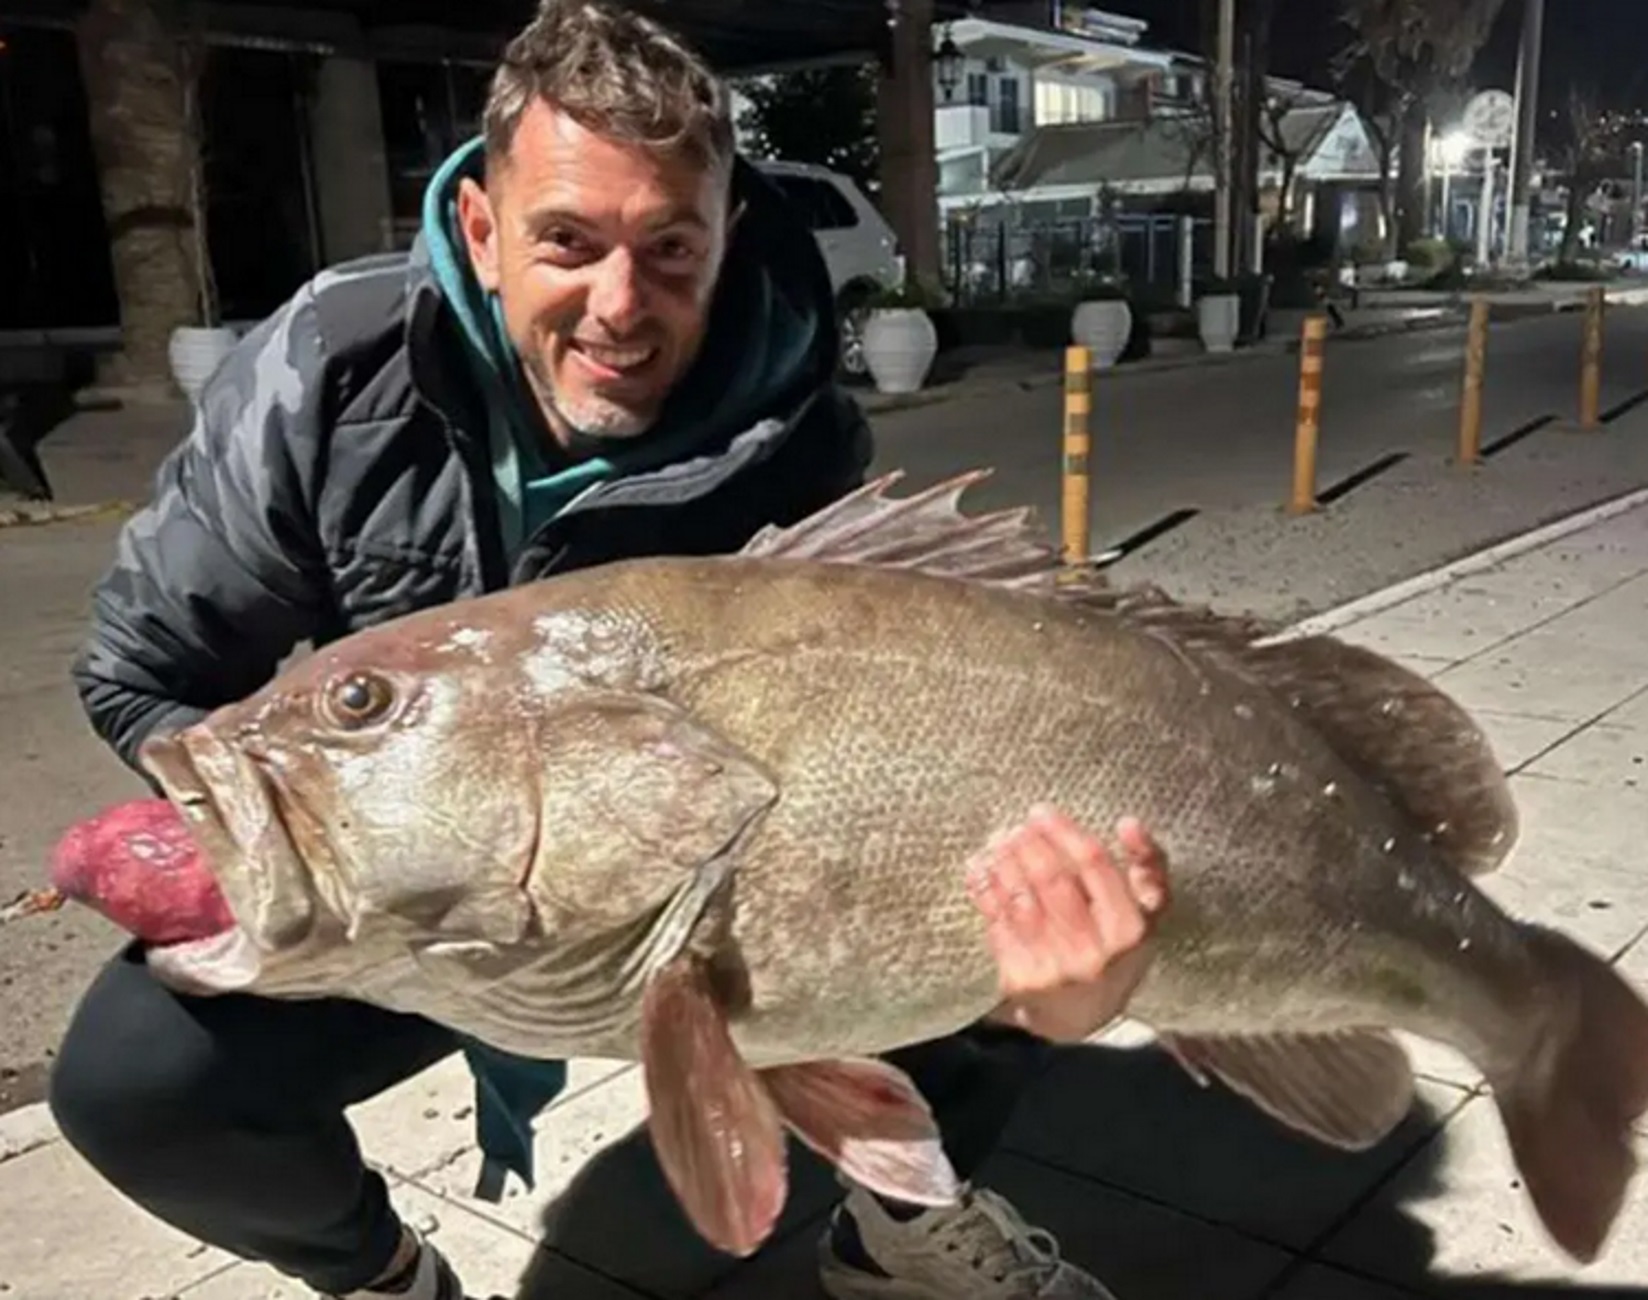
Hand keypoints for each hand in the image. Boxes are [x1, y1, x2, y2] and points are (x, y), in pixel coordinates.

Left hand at [966, 805, 1169, 1042]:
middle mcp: (1094, 952)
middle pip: (1053, 881)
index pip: (1095, 865)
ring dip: (1004, 863)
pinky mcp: (1021, 979)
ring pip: (1021, 900)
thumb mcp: (1148, 914)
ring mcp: (1055, 968)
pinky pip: (997, 923)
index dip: (1064, 833)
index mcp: (1129, 929)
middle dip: (1029, 846)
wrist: (1083, 1016)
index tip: (1041, 812)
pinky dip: (985, 889)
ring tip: (998, 841)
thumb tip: (1129, 824)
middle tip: (1016, 826)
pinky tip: (980, 867)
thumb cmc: (1115, 949)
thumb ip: (1148, 866)